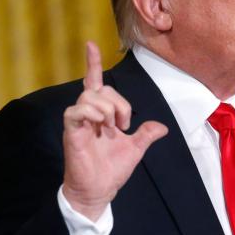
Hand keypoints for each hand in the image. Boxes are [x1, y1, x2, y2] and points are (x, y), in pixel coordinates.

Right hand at [62, 42, 167, 220]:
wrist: (99, 191)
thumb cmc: (111, 170)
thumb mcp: (135, 149)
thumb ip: (146, 134)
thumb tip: (162, 127)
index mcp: (100, 115)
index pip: (95, 83)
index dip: (92, 64)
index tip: (91, 44)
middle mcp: (87, 115)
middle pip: (100, 88)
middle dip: (119, 102)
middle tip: (125, 124)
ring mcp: (78, 122)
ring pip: (90, 96)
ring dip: (108, 108)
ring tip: (113, 127)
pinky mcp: (71, 132)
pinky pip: (76, 111)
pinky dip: (92, 113)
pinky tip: (102, 126)